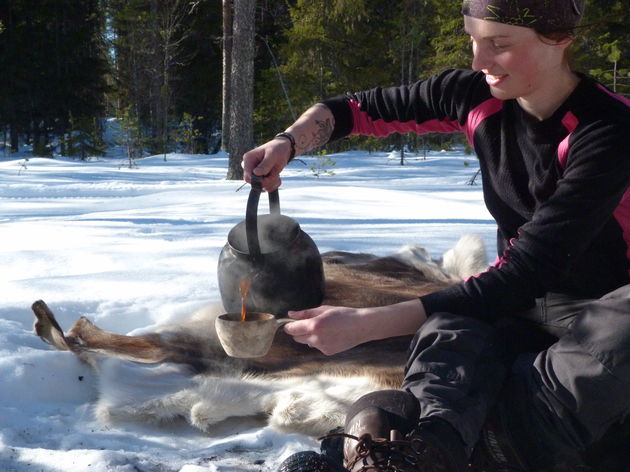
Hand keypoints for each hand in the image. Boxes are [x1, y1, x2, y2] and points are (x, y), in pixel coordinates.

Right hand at [242, 138, 291, 191]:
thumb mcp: (273, 155)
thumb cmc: (277, 149)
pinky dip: (274, 184)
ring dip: (272, 182)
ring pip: (262, 186)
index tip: (268, 175)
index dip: (258, 180)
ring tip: (277, 173)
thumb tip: (255, 173)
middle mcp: (250, 167)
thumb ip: (265, 164)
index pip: (247, 177)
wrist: (284, 149)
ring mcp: (255, 173)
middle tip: (275, 173)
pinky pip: (266, 187)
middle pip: (254, 184)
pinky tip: (277, 177)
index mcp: (248, 159)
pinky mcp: (261, 178)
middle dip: (267, 181)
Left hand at [284, 299, 426, 355]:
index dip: (289, 326)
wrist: (361, 326)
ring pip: (307, 342)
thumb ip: (305, 313)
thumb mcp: (323, 310)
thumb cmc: (343, 314)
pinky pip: (317, 346)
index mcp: (314, 325)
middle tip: (308, 323)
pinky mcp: (327, 352)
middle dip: (298, 331)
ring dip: (309, 336)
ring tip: (324, 328)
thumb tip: (290, 314)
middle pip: (296, 338)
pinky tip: (330, 335)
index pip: (291, 329)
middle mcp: (316, 338)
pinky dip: (319, 341)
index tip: (290, 323)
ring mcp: (321, 347)